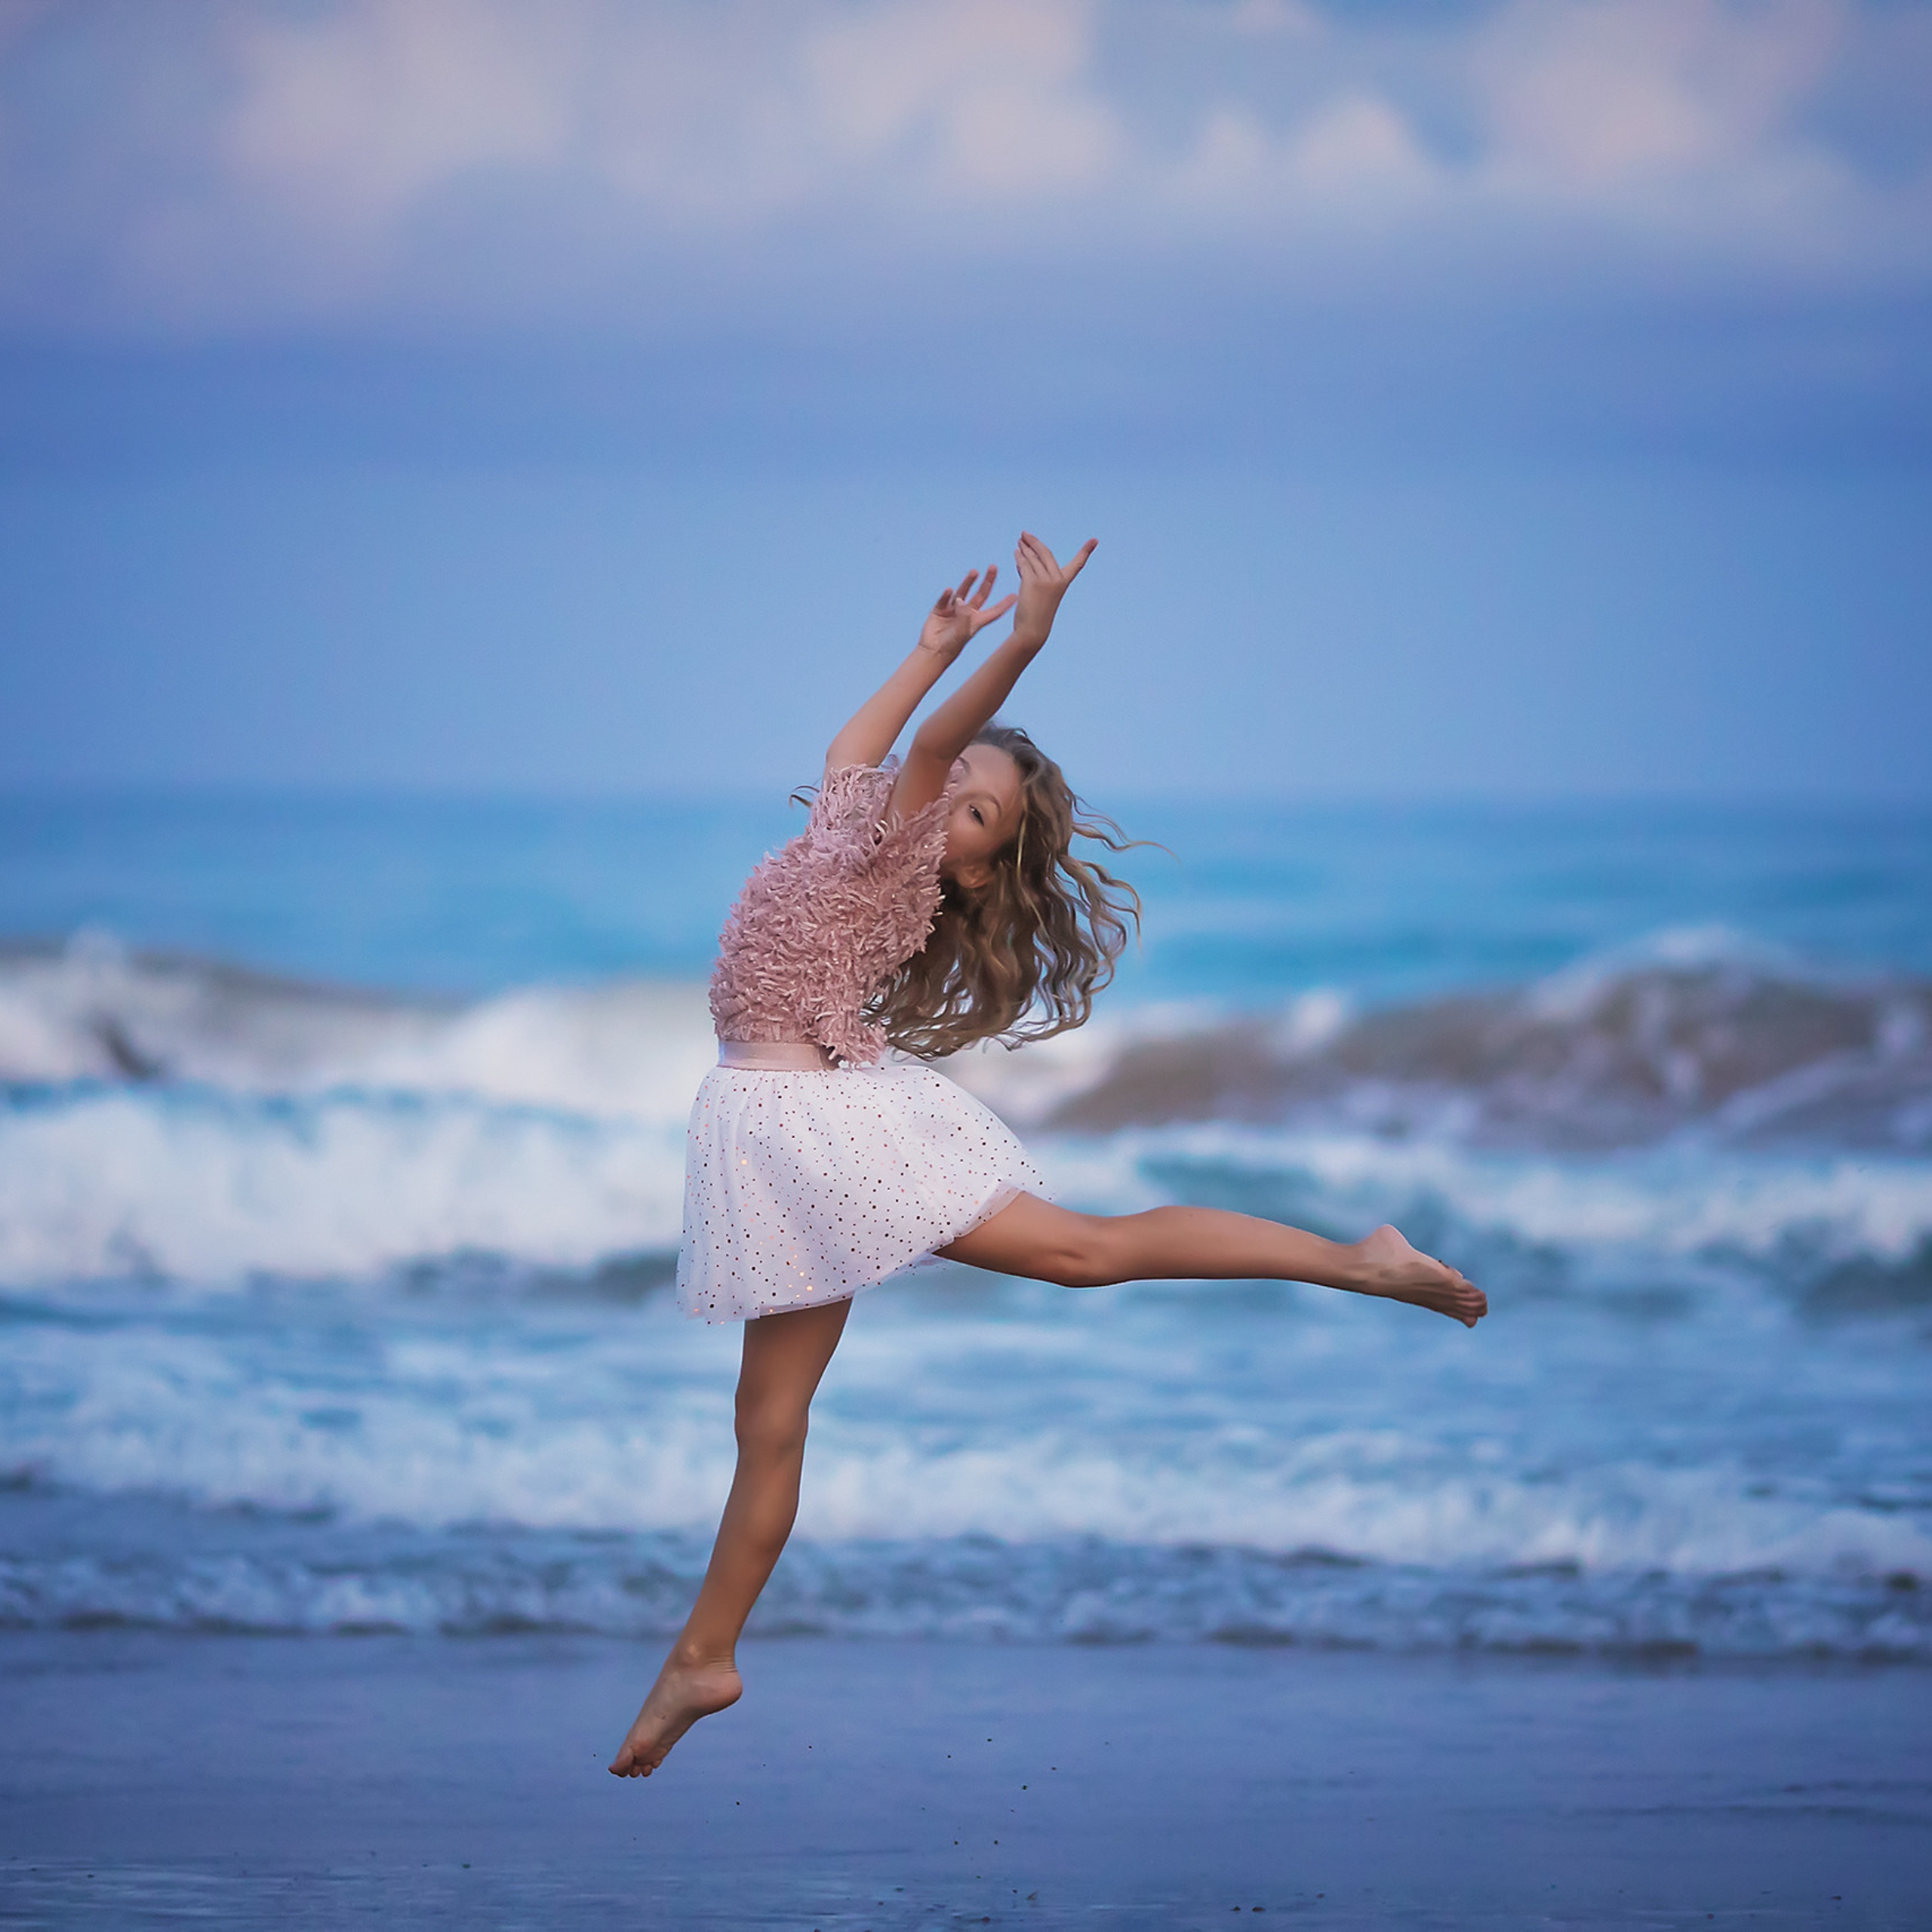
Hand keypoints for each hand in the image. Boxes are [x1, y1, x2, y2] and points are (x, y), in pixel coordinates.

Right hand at [918, 566, 1017, 661]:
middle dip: (987, 581)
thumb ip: (964, 617)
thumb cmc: (951, 646)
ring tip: (975, 572)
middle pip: (981, 594)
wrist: (933, 651)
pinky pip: (945, 599)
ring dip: (969, 581)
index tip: (1015, 595)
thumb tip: (960, 600)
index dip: (1004, 604)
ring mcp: (954, 609)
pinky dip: (947, 594)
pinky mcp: (940, 609)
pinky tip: (949, 590)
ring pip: (963, 591)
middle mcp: (967, 613)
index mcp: (977, 621)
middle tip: (993, 567)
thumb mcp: (962, 633)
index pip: (994, 611)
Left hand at [1011, 532, 1096, 646]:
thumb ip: (1036, 573)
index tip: (1095, 540)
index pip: (1077, 564)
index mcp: (1063, 582)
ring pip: (1033, 558)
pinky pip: (1025, 565)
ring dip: (1024, 548)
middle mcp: (1056, 579)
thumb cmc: (1037, 614)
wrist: (1032, 630)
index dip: (1086, 551)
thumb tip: (1024, 555)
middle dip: (1034, 542)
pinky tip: (1017, 553)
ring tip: (1019, 541)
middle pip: (1045, 553)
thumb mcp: (1041, 591)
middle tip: (1024, 534)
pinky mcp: (1032, 582)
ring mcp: (1045, 580)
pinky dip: (1020, 557)